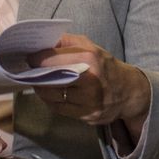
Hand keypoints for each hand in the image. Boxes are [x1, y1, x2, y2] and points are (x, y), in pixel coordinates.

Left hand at [30, 34, 151, 129]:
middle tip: (29, 71)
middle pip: (51, 78)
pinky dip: (50, 101)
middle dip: (36, 75)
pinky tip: (49, 94)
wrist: (129, 91)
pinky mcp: (87, 116)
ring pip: (53, 96)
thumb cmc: (105, 66)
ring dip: (41, 89)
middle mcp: (90, 81)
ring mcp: (89, 101)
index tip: (29, 58)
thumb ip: (67, 42)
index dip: (36, 58)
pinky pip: (59, 109)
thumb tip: (41, 42)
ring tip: (37, 82)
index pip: (52, 58)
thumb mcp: (91, 47)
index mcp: (90, 58)